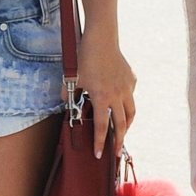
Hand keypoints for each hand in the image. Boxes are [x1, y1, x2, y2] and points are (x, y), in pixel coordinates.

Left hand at [76, 28, 136, 157]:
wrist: (101, 40)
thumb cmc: (85, 58)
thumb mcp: (74, 77)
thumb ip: (69, 93)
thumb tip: (64, 104)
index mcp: (102, 98)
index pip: (102, 127)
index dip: (101, 143)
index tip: (100, 155)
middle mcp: (117, 95)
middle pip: (122, 124)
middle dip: (119, 141)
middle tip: (117, 153)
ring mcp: (126, 87)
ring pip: (131, 112)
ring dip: (128, 125)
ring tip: (124, 132)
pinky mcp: (131, 79)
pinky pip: (131, 96)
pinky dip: (127, 103)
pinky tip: (122, 104)